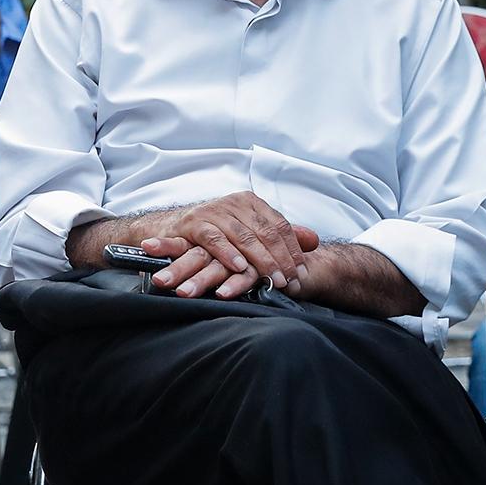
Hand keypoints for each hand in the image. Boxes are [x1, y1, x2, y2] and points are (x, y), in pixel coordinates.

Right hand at [135, 193, 320, 300]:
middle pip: (265, 231)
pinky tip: (240, 268)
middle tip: (289, 282)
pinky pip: (214, 238)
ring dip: (259, 260)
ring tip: (272, 280)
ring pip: (244, 235)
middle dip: (280, 259)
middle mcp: (234, 202)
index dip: (292, 250)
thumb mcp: (248, 233)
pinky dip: (228, 253)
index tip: (300, 273)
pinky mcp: (193, 223)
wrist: (170, 230)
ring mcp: (213, 211)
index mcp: (251, 202)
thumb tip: (315, 241)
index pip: (280, 226)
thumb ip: (279, 236)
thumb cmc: (214, 235)